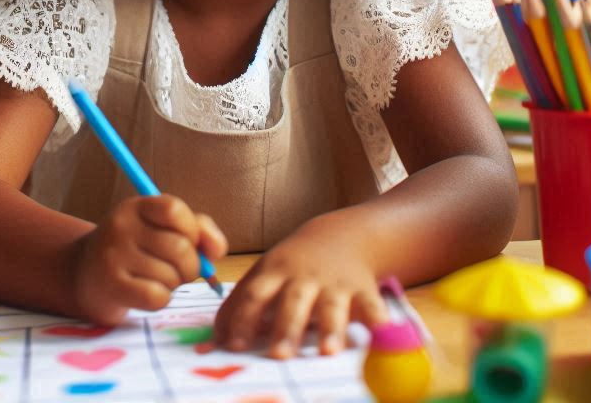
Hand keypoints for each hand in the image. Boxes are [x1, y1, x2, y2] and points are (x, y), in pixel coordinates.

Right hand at [71, 195, 227, 326]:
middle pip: (180, 248)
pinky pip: (156, 297)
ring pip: (170, 276)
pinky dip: (162, 300)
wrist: (83, 274)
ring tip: (158, 280)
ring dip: (174, 284)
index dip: (193, 230)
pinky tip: (149, 293)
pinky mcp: (111, 285)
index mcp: (138, 206)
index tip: (191, 242)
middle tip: (180, 271)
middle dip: (191, 267)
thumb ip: (196, 229)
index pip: (174, 210)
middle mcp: (122, 225)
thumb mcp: (159, 228)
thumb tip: (217, 250)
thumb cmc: (135, 250)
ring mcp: (114, 255)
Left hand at [213, 215, 388, 358]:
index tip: (232, 346)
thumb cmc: (293, 265)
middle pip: (292, 301)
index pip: (254, 294)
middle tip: (278, 356)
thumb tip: (210, 342)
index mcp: (274, 271)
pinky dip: (377, 319)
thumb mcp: (265, 273)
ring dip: (330, 328)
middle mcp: (304, 276)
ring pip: (331, 305)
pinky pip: (371, 304)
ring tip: (327, 352)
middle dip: (285, 328)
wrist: (341, 234)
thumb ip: (240, 305)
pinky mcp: (362, 288)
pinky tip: (381, 333)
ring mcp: (334, 282)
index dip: (242, 318)